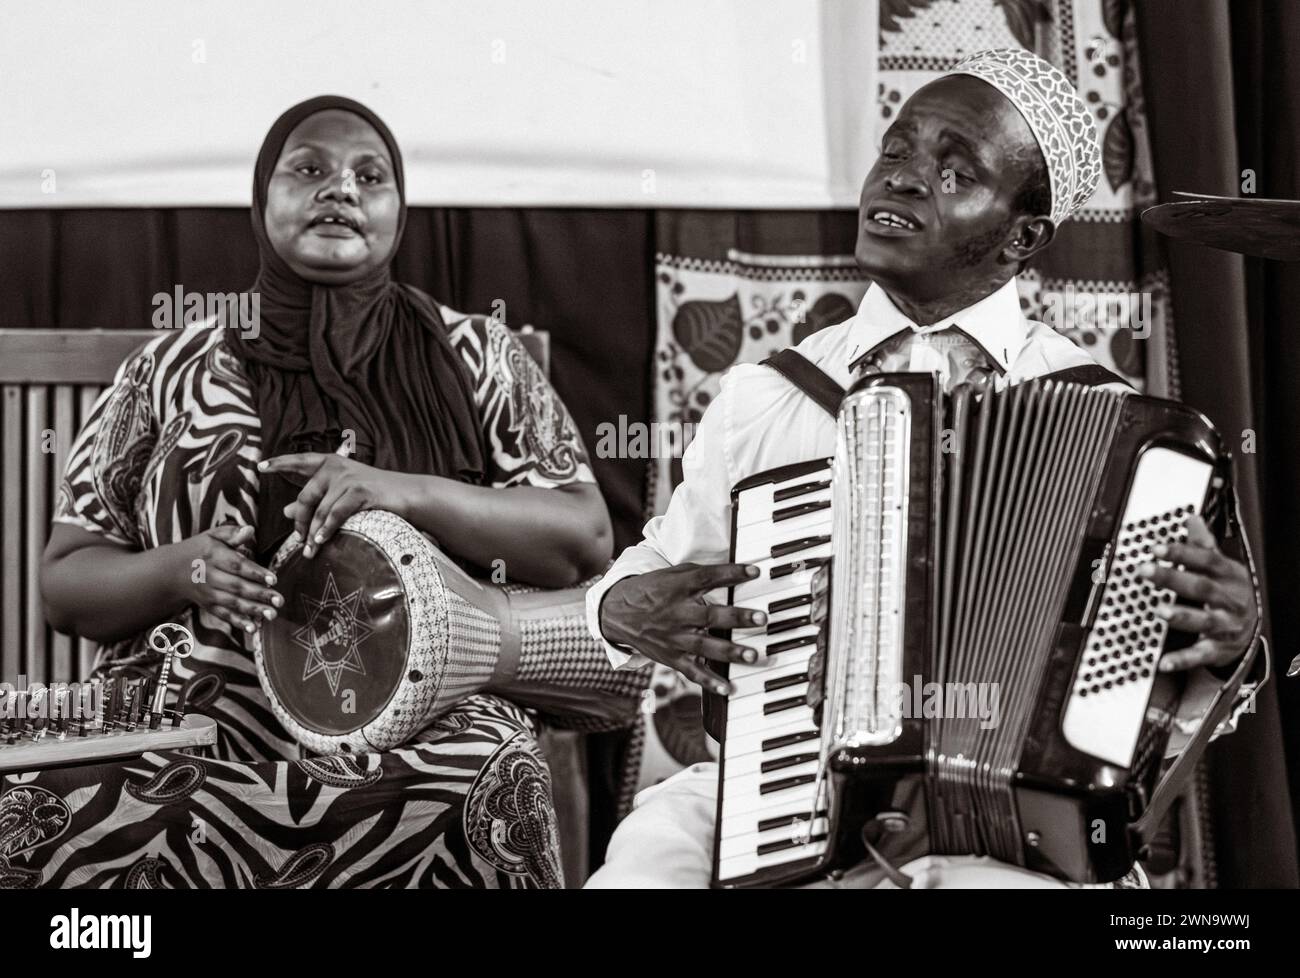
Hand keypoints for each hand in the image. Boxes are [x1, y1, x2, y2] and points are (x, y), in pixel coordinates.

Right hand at [169, 524, 280, 635]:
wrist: (170, 570)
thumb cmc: (199, 549)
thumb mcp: (213, 536)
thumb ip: (232, 533)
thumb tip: (250, 529)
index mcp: (213, 556)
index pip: (236, 565)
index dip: (255, 572)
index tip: (272, 579)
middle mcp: (210, 576)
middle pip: (237, 587)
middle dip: (259, 595)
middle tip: (279, 600)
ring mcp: (208, 593)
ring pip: (232, 603)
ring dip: (253, 610)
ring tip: (272, 614)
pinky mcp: (207, 605)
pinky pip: (224, 615)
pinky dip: (238, 622)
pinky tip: (253, 628)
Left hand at [258, 453, 412, 557]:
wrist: (408, 493)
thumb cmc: (375, 494)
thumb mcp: (343, 493)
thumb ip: (316, 500)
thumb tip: (286, 512)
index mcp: (330, 463)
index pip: (299, 461)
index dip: (279, 463)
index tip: (261, 467)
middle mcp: (336, 467)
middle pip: (305, 497)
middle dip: (299, 522)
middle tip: (297, 541)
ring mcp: (347, 478)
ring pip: (319, 510)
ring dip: (312, 533)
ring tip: (309, 551)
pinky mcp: (359, 491)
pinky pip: (335, 514)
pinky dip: (326, 530)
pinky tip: (321, 540)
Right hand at [599, 563, 767, 694]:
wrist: (617, 613)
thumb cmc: (652, 591)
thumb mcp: (672, 575)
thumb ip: (701, 574)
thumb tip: (736, 570)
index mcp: (678, 588)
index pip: (707, 577)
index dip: (731, 573)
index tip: (755, 571)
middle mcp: (677, 613)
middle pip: (710, 615)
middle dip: (737, 618)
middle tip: (762, 618)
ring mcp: (674, 638)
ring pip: (705, 646)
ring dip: (730, 651)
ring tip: (753, 655)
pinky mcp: (671, 657)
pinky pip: (692, 672)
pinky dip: (709, 682)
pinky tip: (728, 689)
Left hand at [1141, 515, 1258, 671]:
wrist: (1252, 628)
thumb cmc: (1229, 592)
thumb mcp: (1221, 567)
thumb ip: (1203, 546)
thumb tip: (1191, 518)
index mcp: (1228, 576)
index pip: (1206, 561)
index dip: (1182, 553)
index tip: (1156, 547)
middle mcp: (1228, 600)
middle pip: (1201, 588)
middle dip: (1173, 579)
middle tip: (1145, 570)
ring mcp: (1225, 626)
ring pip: (1204, 621)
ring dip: (1181, 616)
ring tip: (1159, 611)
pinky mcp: (1218, 649)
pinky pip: (1199, 655)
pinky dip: (1181, 659)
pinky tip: (1163, 661)